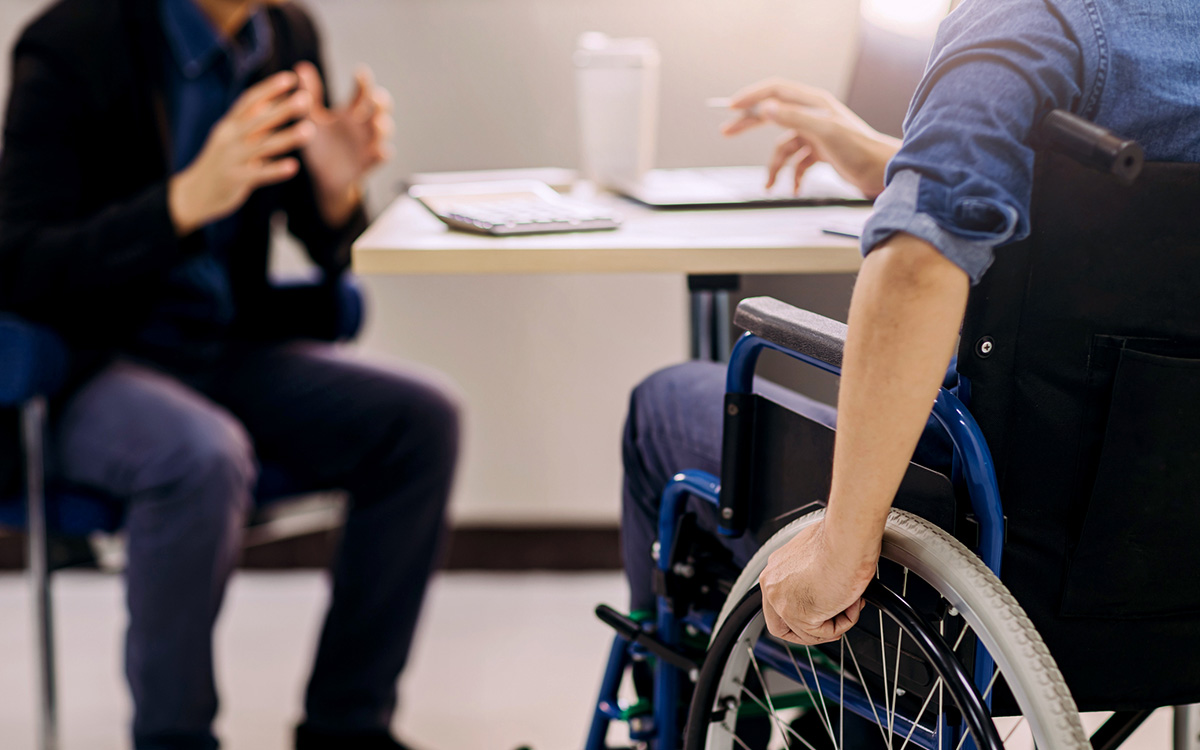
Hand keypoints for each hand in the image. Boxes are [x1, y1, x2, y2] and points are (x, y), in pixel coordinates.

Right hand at [169, 71, 314, 235]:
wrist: (195, 193)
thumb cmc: (222, 161)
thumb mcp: (234, 137)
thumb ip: (255, 121)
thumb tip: (276, 98)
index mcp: (229, 125)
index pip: (249, 101)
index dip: (269, 88)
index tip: (291, 78)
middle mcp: (229, 137)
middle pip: (258, 120)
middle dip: (283, 108)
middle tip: (306, 98)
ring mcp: (231, 158)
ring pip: (262, 145)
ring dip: (287, 137)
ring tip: (310, 130)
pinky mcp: (234, 180)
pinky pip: (258, 174)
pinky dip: (275, 170)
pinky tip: (294, 166)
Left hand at [295, 61, 393, 226]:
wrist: (323, 177)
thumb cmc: (320, 145)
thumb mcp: (311, 119)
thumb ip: (309, 96)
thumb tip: (301, 67)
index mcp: (350, 112)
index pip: (362, 93)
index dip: (364, 82)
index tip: (360, 72)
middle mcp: (363, 125)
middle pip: (380, 108)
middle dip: (381, 102)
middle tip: (375, 98)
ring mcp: (368, 143)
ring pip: (384, 130)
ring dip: (383, 125)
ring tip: (376, 123)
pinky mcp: (368, 162)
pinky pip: (381, 156)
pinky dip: (382, 153)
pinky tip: (380, 151)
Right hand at [720, 78, 900, 197]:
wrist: (884, 172)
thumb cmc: (860, 150)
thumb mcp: (823, 132)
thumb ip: (793, 118)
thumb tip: (765, 108)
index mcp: (814, 103)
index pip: (776, 90)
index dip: (752, 96)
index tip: (731, 107)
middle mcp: (814, 115)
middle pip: (773, 114)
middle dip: (749, 124)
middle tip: (726, 130)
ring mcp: (816, 134)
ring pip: (783, 148)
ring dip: (775, 168)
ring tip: (771, 186)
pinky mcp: (821, 152)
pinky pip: (797, 163)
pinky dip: (792, 177)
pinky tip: (794, 189)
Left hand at [758, 517, 879, 644]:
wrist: (847, 539)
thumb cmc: (839, 539)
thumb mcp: (816, 555)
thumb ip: (809, 574)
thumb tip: (821, 586)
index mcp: (774, 569)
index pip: (776, 604)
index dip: (799, 616)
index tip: (819, 615)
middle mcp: (772, 585)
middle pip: (781, 627)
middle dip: (810, 631)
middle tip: (834, 624)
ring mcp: (782, 602)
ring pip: (807, 633)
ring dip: (835, 622)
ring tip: (851, 601)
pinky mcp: (800, 616)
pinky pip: (826, 632)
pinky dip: (845, 622)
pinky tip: (852, 602)